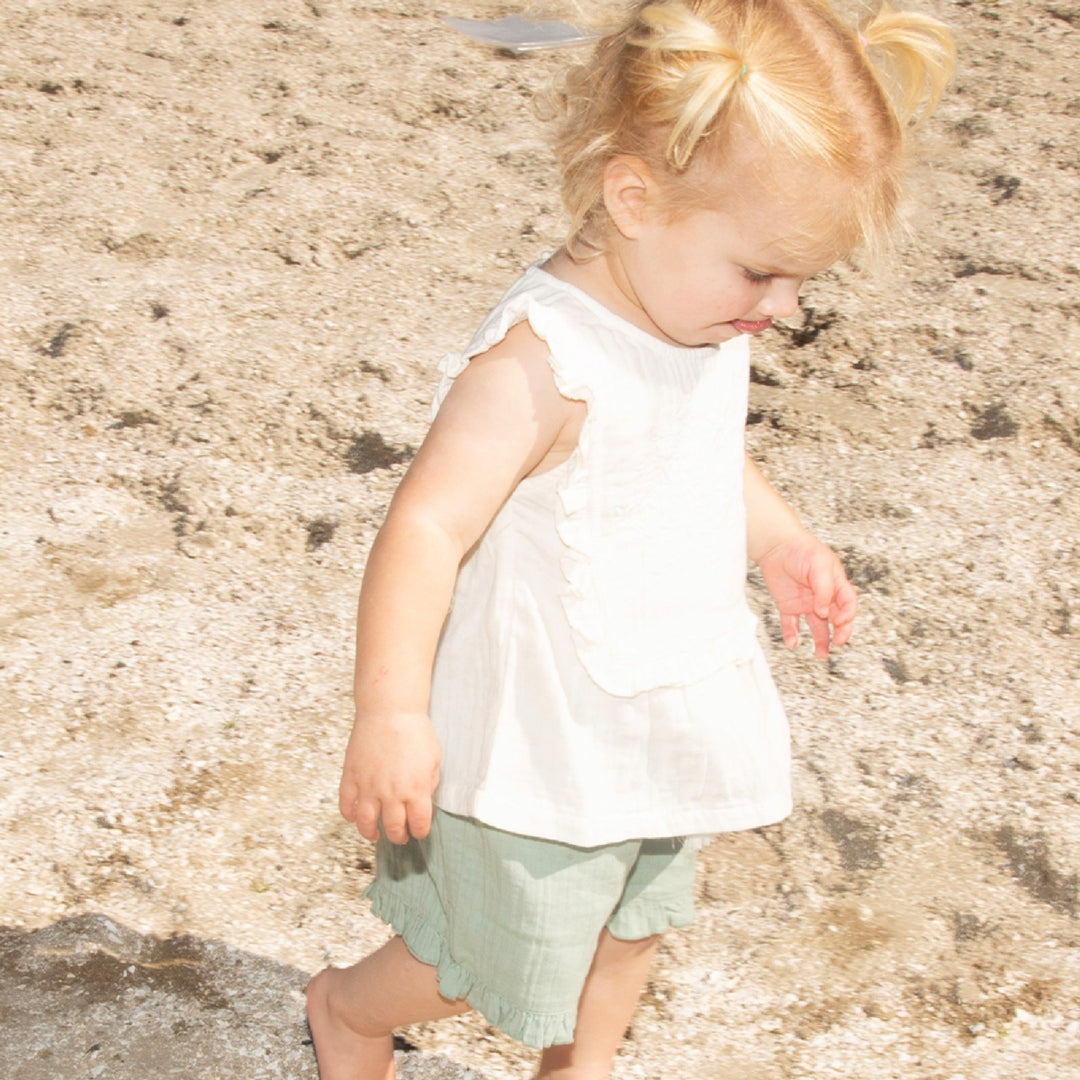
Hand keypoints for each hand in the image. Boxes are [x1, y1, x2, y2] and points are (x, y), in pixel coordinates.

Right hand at [338, 711, 440, 844]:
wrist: (390, 711)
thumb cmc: (415, 731)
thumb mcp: (434, 760)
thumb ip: (429, 784)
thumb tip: (422, 798)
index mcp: (416, 790)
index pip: (419, 824)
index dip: (420, 831)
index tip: (418, 831)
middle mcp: (391, 794)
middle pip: (393, 828)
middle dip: (398, 836)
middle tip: (399, 836)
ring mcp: (369, 787)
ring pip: (366, 823)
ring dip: (370, 833)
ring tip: (375, 835)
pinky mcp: (352, 777)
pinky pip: (346, 805)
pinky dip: (349, 815)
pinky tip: (354, 816)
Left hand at [756, 530, 856, 657]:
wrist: (775, 544)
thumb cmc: (801, 549)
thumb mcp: (819, 565)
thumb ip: (824, 590)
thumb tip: (824, 613)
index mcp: (836, 584)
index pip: (848, 604)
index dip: (847, 615)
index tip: (839, 621)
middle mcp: (823, 596)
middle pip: (836, 618)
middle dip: (840, 632)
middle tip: (838, 643)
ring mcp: (806, 602)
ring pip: (817, 626)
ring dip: (821, 641)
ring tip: (820, 655)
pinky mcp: (788, 605)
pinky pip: (791, 624)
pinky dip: (792, 635)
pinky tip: (792, 644)